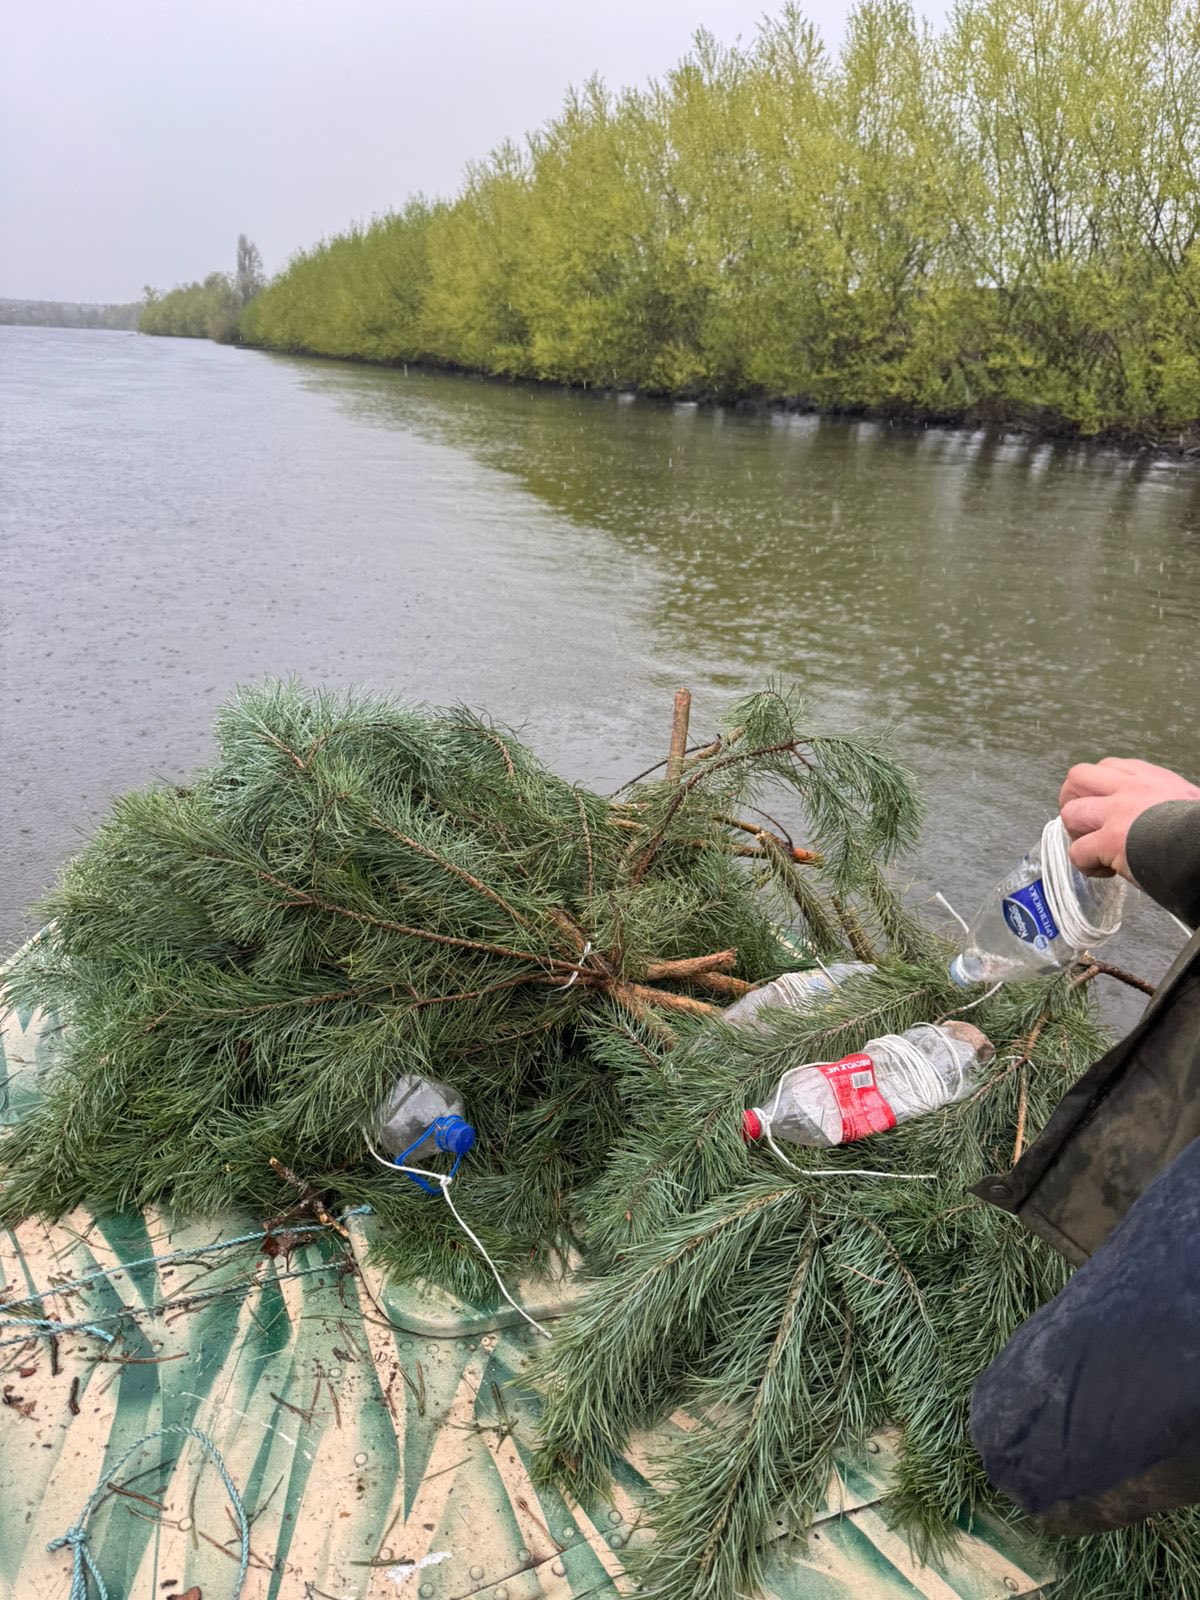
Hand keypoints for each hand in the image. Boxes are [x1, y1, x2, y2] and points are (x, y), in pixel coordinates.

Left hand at [1059, 759, 1199, 881]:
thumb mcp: (1187, 800)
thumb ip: (1162, 801)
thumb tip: (1156, 817)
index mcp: (1150, 778)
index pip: (1108, 767)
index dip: (1098, 788)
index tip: (1107, 808)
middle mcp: (1130, 789)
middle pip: (1078, 778)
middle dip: (1072, 800)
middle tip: (1085, 824)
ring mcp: (1117, 813)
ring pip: (1070, 813)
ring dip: (1076, 834)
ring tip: (1094, 849)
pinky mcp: (1110, 841)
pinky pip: (1077, 852)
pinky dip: (1085, 864)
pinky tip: (1107, 871)